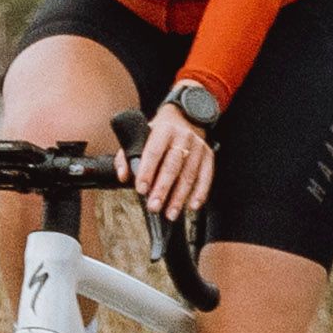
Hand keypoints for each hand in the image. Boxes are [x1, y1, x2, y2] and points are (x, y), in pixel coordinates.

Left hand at [135, 103, 217, 219]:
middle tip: (154, 207)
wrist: (183, 119)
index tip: (141, 189)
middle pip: (172, 166)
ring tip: (170, 213)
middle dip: (162, 189)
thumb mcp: (140, 136)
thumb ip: (127, 156)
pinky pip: (206, 177)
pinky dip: (200, 193)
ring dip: (180, 197)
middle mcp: (183, 137)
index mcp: (163, 130)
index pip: (154, 152)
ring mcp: (198, 146)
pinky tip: (192, 206)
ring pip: (189, 175)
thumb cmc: (158, 134)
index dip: (147, 171)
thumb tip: (123, 176)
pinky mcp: (208, 156)